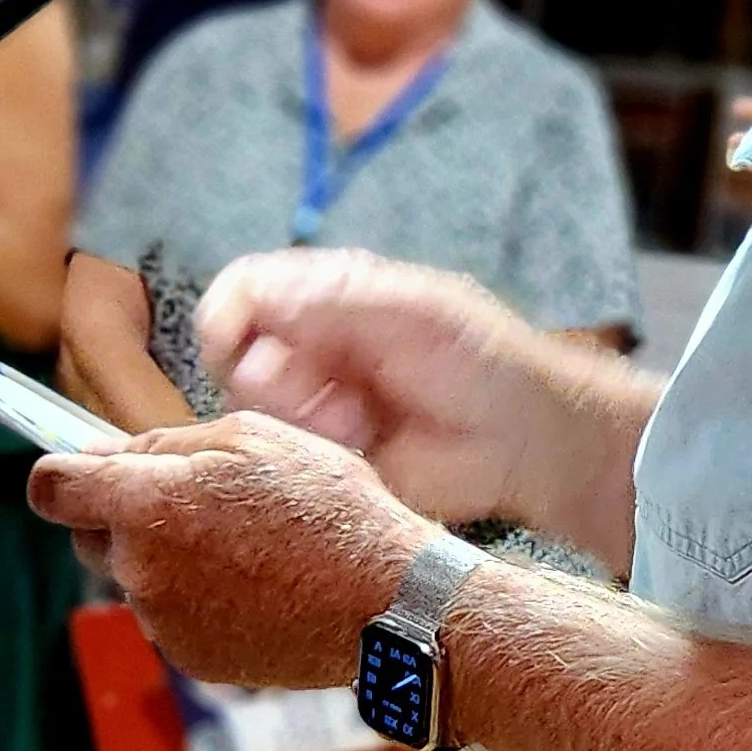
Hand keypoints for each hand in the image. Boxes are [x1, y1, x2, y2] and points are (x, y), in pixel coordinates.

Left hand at [29, 411, 426, 688]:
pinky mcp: (191, 658)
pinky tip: (254, 586)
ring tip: (245, 548)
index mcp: (147, 505)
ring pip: (136, 578)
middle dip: (126, 517)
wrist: (385, 602)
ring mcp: (163, 621)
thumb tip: (105, 453)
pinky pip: (172, 618)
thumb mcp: (254, 438)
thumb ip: (163, 441)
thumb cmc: (330, 511)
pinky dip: (198, 601)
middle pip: (90, 536)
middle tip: (200, 505)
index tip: (88, 473)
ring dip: (168, 560)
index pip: (51, 488)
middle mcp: (140, 569)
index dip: (66, 474)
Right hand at [195, 249, 555, 524]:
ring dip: (302, 415)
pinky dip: (313, 449)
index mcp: (328, 297)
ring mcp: (315, 405)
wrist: (523, 440)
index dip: (228, 317)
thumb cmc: (479, 359)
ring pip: (253, 410)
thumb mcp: (412, 308)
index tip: (236, 345)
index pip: (243, 293)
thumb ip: (332, 298)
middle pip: (236, 358)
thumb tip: (246, 299)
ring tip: (360, 419)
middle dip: (275, 377)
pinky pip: (282, 456)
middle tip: (333, 388)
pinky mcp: (325, 457)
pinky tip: (362, 444)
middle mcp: (311, 347)